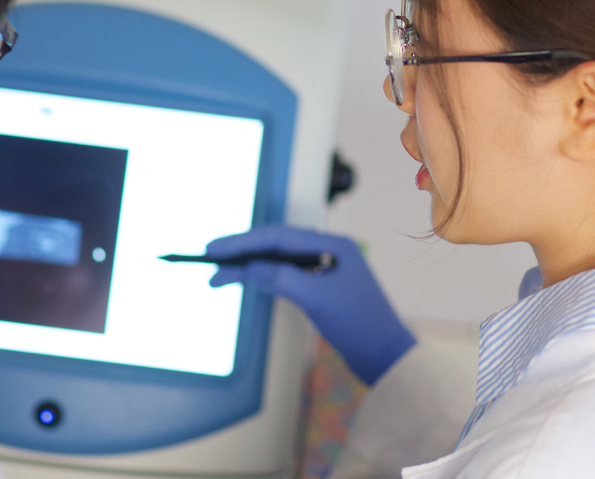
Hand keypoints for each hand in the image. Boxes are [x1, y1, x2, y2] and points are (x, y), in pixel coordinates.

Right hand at [206, 225, 414, 385]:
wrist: (386, 357)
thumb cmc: (358, 325)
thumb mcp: (316, 298)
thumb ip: (281, 277)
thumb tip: (249, 268)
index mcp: (332, 245)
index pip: (278, 236)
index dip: (243, 241)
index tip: (214, 248)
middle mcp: (328, 251)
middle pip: (276, 245)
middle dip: (241, 251)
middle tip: (209, 257)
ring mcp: (324, 270)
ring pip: (278, 261)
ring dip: (249, 266)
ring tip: (219, 275)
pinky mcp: (321, 289)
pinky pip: (285, 275)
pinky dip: (264, 278)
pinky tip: (247, 281)